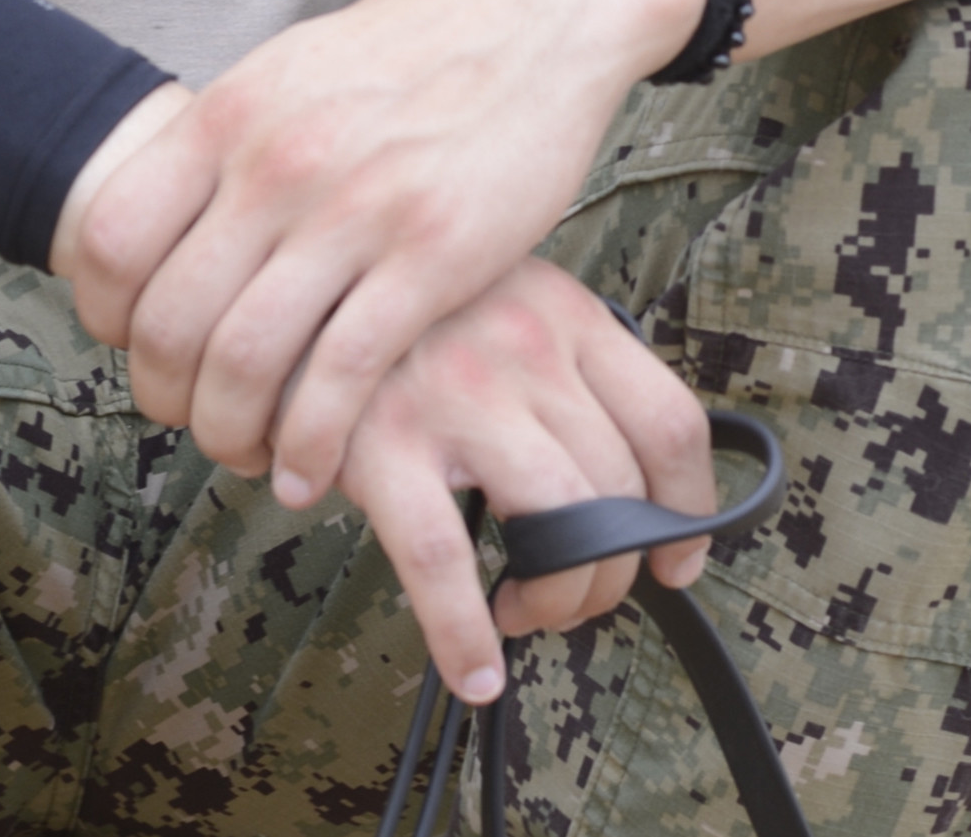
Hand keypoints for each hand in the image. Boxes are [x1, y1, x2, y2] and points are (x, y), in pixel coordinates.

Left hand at [52, 0, 699, 508]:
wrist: (536, 13)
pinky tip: (312, 469)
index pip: (109, 240)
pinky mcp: (433, 255)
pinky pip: (342, 376)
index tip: (136, 345)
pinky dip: (312, 442)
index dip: (105, 317)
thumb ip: (224, 146)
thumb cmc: (413, 52)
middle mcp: (279, 162)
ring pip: (245, 362)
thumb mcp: (291, 70)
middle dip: (166, 396)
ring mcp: (356, 209)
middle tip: (191, 415)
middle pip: (169, 320)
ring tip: (248, 451)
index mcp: (230, 114)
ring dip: (230, 432)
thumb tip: (161, 224)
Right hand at [333, 257, 716, 699]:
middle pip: (621, 490)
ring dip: (560, 599)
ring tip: (526, 614)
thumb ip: (562, 370)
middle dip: (612, 572)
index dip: (688, 509)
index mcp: (568, 313)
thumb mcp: (504, 304)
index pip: (670, 421)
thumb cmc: (404, 320)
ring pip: (564, 526)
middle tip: (576, 599)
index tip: (677, 560)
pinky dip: (466, 635)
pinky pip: (445, 561)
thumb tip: (622, 483)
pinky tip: (475, 673)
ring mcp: (460, 394)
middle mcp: (528, 347)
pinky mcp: (383, 443)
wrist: (283, 296)